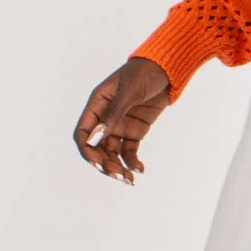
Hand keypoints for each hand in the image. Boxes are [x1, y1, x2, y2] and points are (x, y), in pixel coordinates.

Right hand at [73, 57, 171, 184]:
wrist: (167, 69)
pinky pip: (129, 151)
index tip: (98, 164)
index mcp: (97, 105)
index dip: (87, 151)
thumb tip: (95, 137)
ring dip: (119, 167)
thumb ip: (113, 114)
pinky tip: (140, 170)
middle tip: (119, 177)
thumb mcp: (129, 92)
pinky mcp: (135, 130)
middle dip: (106, 164)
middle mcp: (105, 118)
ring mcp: (120, 125)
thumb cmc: (144, 73)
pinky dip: (133, 162)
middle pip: (98, 148)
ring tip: (129, 180)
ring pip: (113, 153)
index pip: (83, 133)